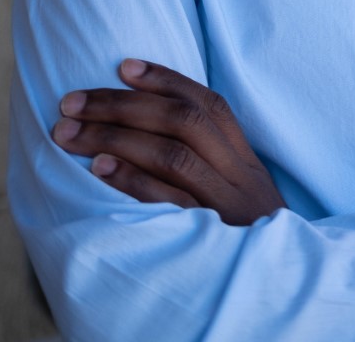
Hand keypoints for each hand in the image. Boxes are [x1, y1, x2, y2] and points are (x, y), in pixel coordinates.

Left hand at [52, 60, 285, 225]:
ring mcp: (225, 207)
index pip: (209, 105)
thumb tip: (151, 123)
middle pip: (183, 123)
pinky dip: (133, 180)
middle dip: (123, 105)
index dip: (167, 80)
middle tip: (71, 102)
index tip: (123, 65)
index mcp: (245, 159)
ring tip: (71, 133)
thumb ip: (211, 161)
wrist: (283, 288)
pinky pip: (169, 203)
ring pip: (173, 156)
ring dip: (116, 138)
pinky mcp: (209, 238)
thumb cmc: (245, 236)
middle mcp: (239, 176)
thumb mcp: (239, 192)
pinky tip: (98, 167)